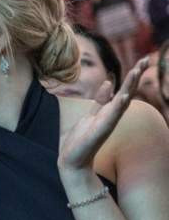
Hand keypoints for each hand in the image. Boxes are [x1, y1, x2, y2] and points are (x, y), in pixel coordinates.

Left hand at [58, 57, 145, 173]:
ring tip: (136, 71)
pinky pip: (110, 117)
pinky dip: (117, 106)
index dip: (133, 75)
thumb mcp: (91, 114)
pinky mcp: (99, 132)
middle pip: (127, 92)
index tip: (144, 59)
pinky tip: (124, 96)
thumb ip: (100, 100)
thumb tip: (109, 82)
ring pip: (121, 102)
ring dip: (129, 86)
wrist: (71, 160)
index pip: (124, 89)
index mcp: (109, 111)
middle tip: (147, 59)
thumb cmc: (82, 139)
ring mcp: (106, 124)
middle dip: (135, 76)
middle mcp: (111, 116)